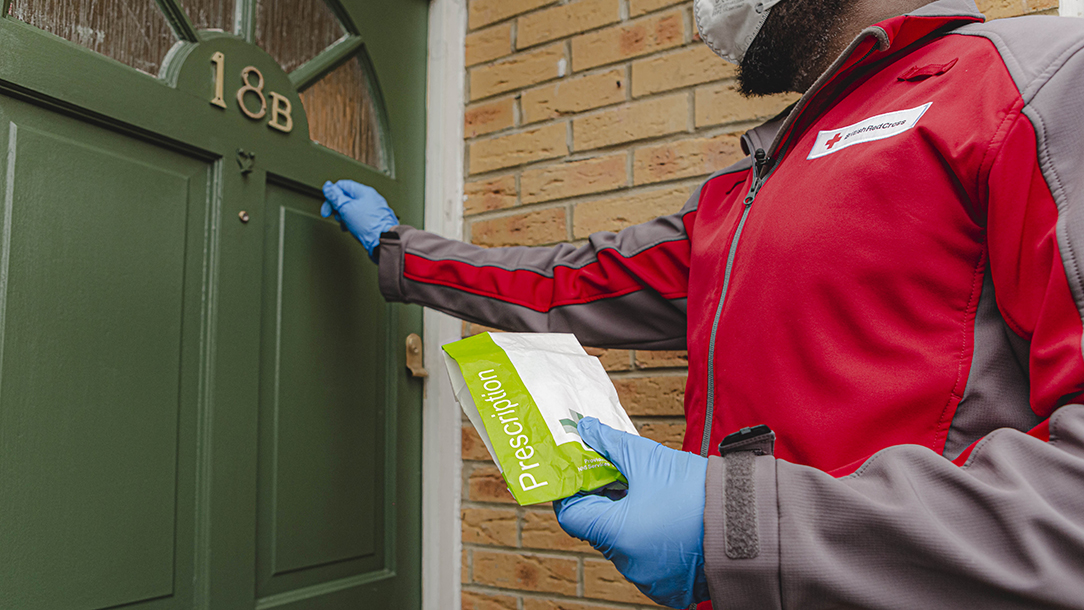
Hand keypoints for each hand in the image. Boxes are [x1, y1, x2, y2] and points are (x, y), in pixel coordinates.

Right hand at [321, 180, 398, 261]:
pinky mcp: (375, 220)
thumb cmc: (369, 226)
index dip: (332, 196)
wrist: (383, 241)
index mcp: (364, 191)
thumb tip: (328, 186)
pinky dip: (353, 222)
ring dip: (345, 216)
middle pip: (347, 197)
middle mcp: (371, 198)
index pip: (342, 185)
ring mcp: (374, 209)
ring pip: (352, 208)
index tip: (327, 207)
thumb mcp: (346, 208)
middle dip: (338, 207)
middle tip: (336, 216)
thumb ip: (335, 196)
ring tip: (345, 224)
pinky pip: (360, 217)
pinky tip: (352, 228)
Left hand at [555, 417, 708, 608]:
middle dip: (607, 503)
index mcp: (617, 534)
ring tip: (652, 499)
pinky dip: (651, 543)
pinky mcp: (670, 589)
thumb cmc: (701, 492)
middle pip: (599, 529)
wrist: (751, 520)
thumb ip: (611, 445)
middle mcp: (628, 563)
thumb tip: (586, 431)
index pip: (572, 515)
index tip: (585, 473)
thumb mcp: (649, 460)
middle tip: (622, 478)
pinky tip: (667, 521)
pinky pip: (647, 563)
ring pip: (624, 546)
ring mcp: (649, 580)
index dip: (575, 490)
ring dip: (630, 523)